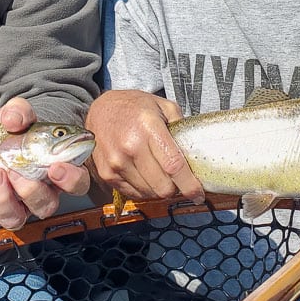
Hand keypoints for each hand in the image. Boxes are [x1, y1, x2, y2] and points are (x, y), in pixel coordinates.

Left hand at [0, 97, 90, 234]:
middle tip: (15, 171)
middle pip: (46, 206)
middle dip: (31, 191)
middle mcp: (37, 195)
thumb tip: (13, 120)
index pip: (76, 183)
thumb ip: (20, 111)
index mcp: (54, 171)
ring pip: (16, 219)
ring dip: (4, 200)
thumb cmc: (8, 132)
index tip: (55, 167)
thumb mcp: (16, 115)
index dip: (71, 179)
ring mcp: (12, 208)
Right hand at [84, 89, 203, 202]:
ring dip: (159, 189)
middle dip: (175, 188)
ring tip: (159, 174)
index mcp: (148, 127)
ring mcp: (116, 162)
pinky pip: (134, 194)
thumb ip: (181, 126)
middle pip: (163, 186)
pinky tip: (145, 175)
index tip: (199, 194)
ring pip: (149, 194)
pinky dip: (144, 189)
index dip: (189, 185)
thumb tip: (196, 152)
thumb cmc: (133, 107)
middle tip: (177, 179)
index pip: (174, 165)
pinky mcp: (107, 174)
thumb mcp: (162, 106)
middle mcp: (130, 147)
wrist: (100, 110)